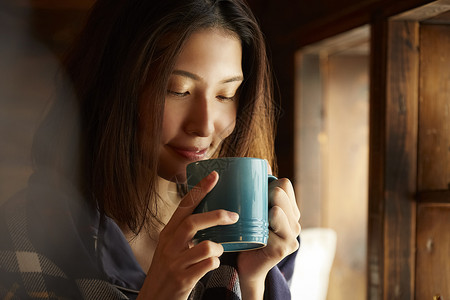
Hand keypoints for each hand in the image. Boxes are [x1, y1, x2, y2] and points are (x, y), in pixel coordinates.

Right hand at [138, 171, 238, 299]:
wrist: (153, 299)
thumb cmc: (167, 270)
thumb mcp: (171, 247)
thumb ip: (185, 232)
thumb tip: (211, 214)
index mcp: (168, 233)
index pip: (184, 206)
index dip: (200, 189)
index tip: (215, 175)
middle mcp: (169, 245)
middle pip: (193, 222)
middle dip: (216, 216)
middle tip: (234, 216)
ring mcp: (175, 263)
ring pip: (206, 246)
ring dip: (218, 248)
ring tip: (218, 252)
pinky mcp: (183, 279)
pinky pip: (208, 265)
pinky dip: (215, 263)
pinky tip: (212, 265)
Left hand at [237, 176, 300, 298]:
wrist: (247, 267)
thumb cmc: (249, 236)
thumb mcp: (256, 212)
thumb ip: (261, 191)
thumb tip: (263, 165)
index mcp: (291, 211)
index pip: (285, 184)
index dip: (269, 184)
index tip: (257, 196)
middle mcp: (296, 223)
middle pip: (280, 194)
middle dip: (264, 196)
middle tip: (252, 209)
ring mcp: (291, 237)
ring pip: (277, 211)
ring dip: (262, 214)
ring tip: (253, 223)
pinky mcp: (283, 250)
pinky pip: (268, 231)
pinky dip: (257, 232)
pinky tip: (253, 237)